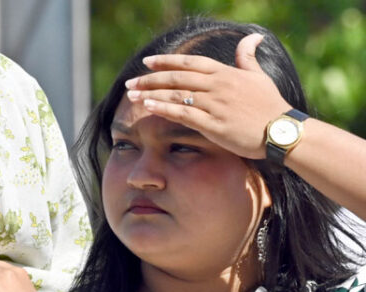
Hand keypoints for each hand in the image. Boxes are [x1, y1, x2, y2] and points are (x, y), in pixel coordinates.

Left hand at [123, 33, 291, 159]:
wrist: (282, 131)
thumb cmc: (270, 105)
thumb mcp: (259, 77)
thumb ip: (248, 58)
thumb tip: (252, 37)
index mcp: (226, 73)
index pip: (190, 62)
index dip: (167, 61)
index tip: (147, 62)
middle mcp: (218, 85)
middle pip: (177, 77)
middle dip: (151, 79)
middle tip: (131, 82)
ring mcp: (215, 104)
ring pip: (176, 95)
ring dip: (152, 94)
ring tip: (132, 95)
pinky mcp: (213, 124)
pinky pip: (183, 114)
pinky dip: (164, 109)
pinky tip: (149, 107)